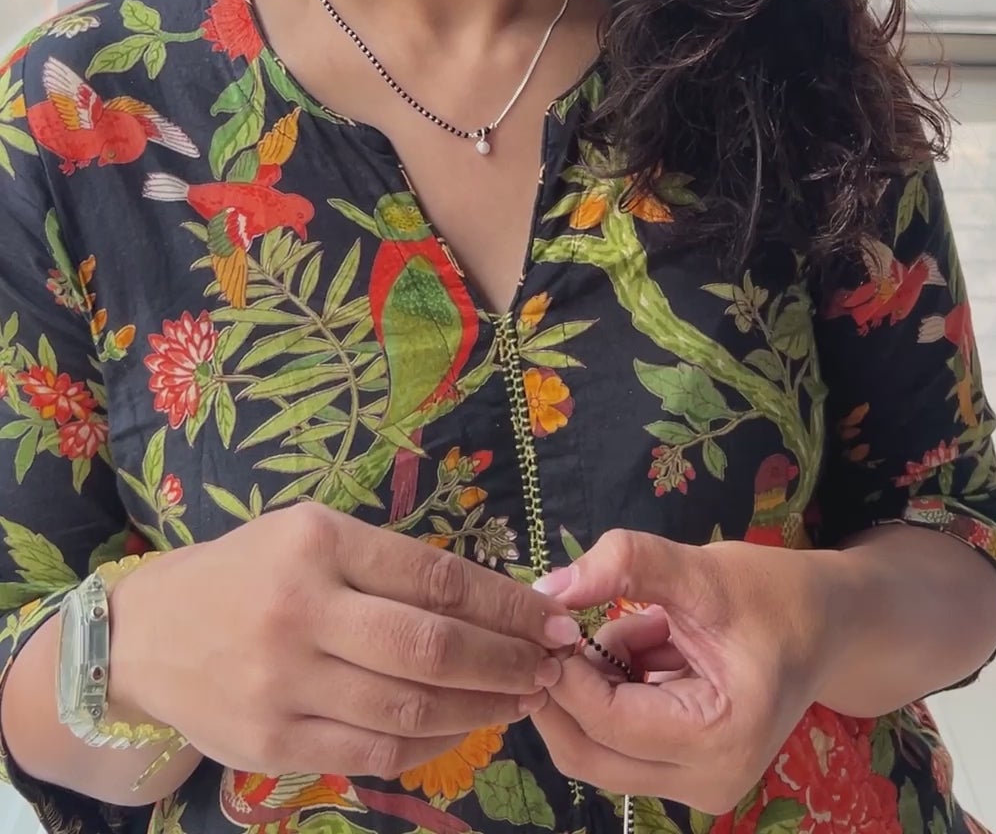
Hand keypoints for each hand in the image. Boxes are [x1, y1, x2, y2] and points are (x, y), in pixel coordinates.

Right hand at [108, 505, 578, 779]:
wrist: (149, 634)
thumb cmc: (249, 571)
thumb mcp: (311, 535)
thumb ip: (389, 565)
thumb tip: (497, 600)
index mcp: (318, 542)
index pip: (436, 576)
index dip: (506, 604)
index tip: (552, 619)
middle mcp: (301, 610)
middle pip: (430, 648)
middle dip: (505, 661)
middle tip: (550, 666)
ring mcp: (284, 683)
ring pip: (408, 709)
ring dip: (479, 709)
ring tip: (519, 699)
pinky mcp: (271, 744)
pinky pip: (373, 752)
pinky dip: (430, 744)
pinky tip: (461, 728)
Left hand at [529, 529, 834, 813]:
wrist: (829, 624)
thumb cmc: (777, 595)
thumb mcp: (703, 569)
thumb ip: (627, 566)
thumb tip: (549, 585)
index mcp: (721, 738)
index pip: (608, 721)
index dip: (564, 670)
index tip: (544, 616)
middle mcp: (708, 782)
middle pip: (590, 753)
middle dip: (564, 687)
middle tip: (559, 622)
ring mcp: (697, 787)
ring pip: (598, 749)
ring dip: (595, 683)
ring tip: (644, 624)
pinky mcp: (687, 775)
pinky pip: (620, 742)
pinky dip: (615, 690)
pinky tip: (652, 644)